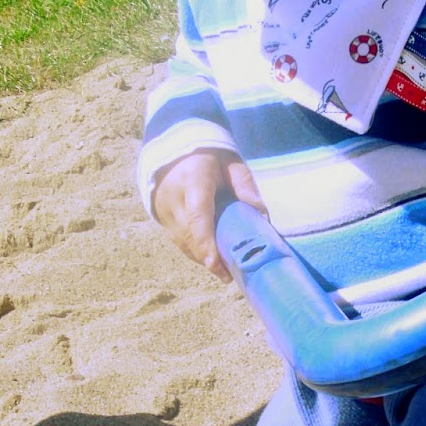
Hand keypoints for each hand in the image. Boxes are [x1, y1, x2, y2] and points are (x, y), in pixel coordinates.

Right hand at [153, 150, 266, 281]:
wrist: (173, 151)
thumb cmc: (209, 158)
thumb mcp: (231, 163)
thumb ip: (245, 185)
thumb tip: (262, 215)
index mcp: (193, 180)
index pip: (197, 214)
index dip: (205, 240)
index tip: (214, 262)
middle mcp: (174, 197)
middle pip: (190, 234)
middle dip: (209, 257)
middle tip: (230, 275)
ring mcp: (165, 210)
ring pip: (183, 242)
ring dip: (202, 258)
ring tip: (224, 272)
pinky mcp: (163, 219)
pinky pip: (180, 242)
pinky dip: (195, 252)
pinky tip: (212, 260)